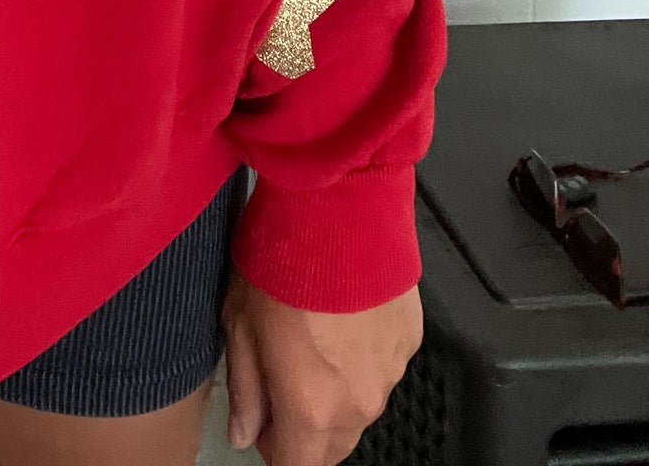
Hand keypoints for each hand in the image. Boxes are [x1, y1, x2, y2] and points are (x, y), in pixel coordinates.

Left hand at [221, 267, 422, 463]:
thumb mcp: (239, 321)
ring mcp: (390, 374)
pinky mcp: (410, 342)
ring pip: (359, 410)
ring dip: (335, 395)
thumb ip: (244, 387)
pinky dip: (362, 360)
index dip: (273, 451)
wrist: (340, 208)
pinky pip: (382, 370)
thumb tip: (244, 431)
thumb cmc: (281, 260)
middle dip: (305, 430)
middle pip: (332, 447)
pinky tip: (343, 319)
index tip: (261, 426)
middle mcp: (357, 403)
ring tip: (312, 341)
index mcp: (310, 407)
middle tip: (280, 383)